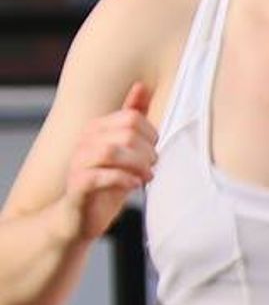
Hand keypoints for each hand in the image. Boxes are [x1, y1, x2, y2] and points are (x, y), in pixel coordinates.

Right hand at [64, 82, 156, 241]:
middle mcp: (85, 141)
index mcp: (97, 129)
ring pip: (111, 151)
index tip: (154, 153)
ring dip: (137, 165)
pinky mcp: (78, 186)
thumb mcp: (125, 150)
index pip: (133, 117)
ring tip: (147, 177)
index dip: (152, 135)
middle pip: (126, 133)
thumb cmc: (107, 182)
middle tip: (152, 167)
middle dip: (148, 151)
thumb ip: (132, 119)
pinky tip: (134, 185)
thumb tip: (142, 86)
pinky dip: (123, 180)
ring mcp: (79, 163)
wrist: (79, 218)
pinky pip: (99, 176)